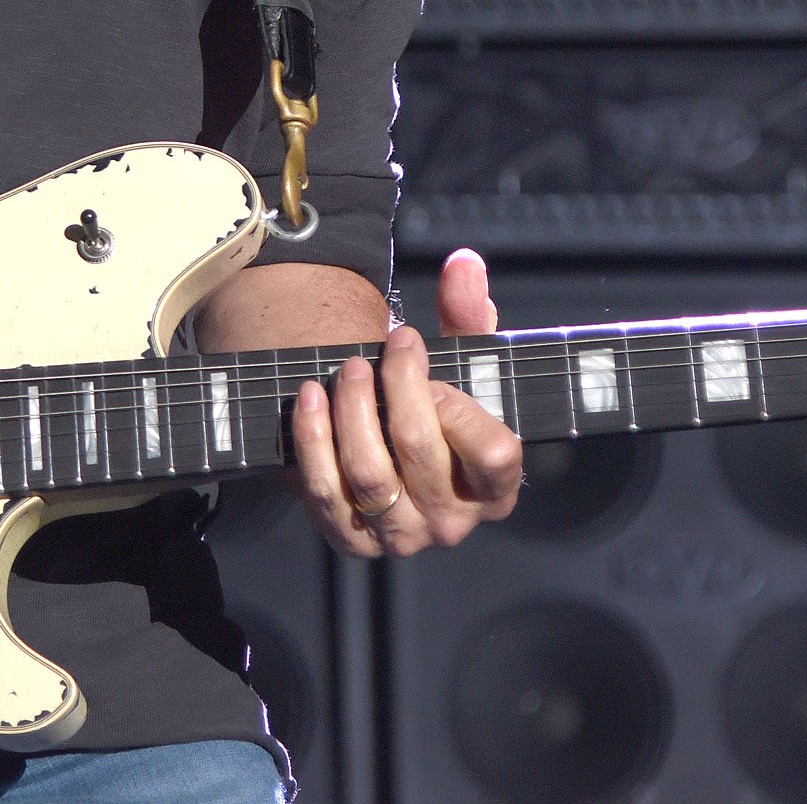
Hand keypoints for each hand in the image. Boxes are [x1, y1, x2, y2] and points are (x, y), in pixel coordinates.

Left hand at [290, 247, 522, 556]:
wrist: (386, 446)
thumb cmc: (437, 404)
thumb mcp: (462, 361)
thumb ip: (469, 313)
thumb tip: (463, 266)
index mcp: (496, 490)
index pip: (494, 454)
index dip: (458, 402)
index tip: (424, 354)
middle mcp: (452, 523)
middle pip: (420, 452)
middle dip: (396, 389)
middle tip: (382, 351)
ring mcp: (400, 536)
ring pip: (370, 474)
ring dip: (352, 411)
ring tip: (347, 370)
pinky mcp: (350, 539)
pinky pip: (325, 492)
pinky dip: (313, 440)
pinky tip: (310, 398)